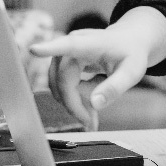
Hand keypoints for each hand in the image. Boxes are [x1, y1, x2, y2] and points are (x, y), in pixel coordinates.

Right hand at [30, 7, 165, 129]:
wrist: (130, 41)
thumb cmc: (132, 53)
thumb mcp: (132, 72)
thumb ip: (115, 87)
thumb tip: (95, 104)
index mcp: (90, 44)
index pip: (67, 46)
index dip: (49, 48)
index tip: (33, 49)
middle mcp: (73, 46)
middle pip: (62, 80)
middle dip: (74, 104)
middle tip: (90, 124)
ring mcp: (66, 54)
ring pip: (60, 86)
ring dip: (73, 104)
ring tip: (92, 118)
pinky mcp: (65, 63)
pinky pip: (63, 86)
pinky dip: (74, 100)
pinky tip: (89, 110)